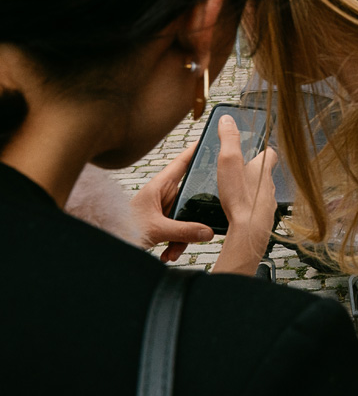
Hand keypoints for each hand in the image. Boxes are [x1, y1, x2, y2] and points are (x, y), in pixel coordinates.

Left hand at [129, 143, 216, 261]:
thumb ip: (183, 231)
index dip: (197, 151)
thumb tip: (208, 232)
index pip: (182, 163)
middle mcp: (163, 195)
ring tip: (173, 252)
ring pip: (186, 218)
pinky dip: (175, 245)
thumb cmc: (121, 229)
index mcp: (159, 186)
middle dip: (195, 217)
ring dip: (183, 239)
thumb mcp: (156, 230)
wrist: (109, 245)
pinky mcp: (163, 224)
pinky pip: (179, 231)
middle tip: (202, 228)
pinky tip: (168, 254)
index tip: (211, 141)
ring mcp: (164, 210)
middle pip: (191, 197)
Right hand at [210, 114, 278, 274]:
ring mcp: (268, 203)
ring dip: (251, 190)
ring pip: (262, 192)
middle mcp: (269, 185)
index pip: (270, 154)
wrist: (250, 230)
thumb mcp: (230, 161)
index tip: (259, 149)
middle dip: (255, 171)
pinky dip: (249, 207)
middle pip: (265, 174)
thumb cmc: (240, 197)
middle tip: (240, 171)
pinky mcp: (263, 218)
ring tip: (235, 191)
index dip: (264, 151)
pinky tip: (237, 210)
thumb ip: (229, 140)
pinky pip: (256, 209)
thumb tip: (227, 119)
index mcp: (262, 169)